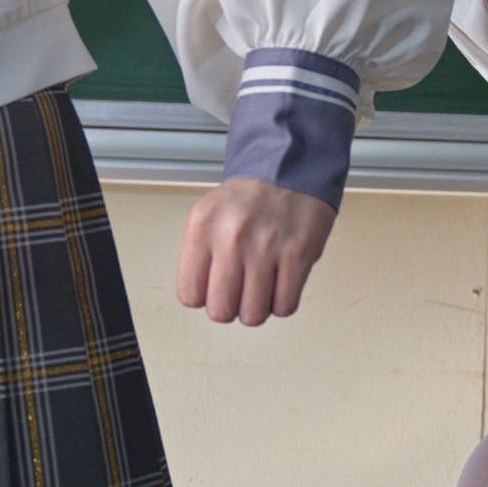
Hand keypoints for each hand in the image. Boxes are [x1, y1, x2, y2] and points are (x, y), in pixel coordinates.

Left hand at [175, 180, 335, 326]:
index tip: (212, 288)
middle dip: (230, 308)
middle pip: (221, 311)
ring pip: (253, 315)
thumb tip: (201, 297)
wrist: (289, 170)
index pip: (190, 295)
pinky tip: (279, 284)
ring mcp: (266, 248)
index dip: (203, 298)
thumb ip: (197, 256)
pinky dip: (281, 302)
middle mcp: (232, 238)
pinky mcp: (297, 256)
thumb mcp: (206, 216)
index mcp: (202, 228)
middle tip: (237, 292)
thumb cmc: (248, 200)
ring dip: (257, 308)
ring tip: (260, 287)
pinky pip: (284, 306)